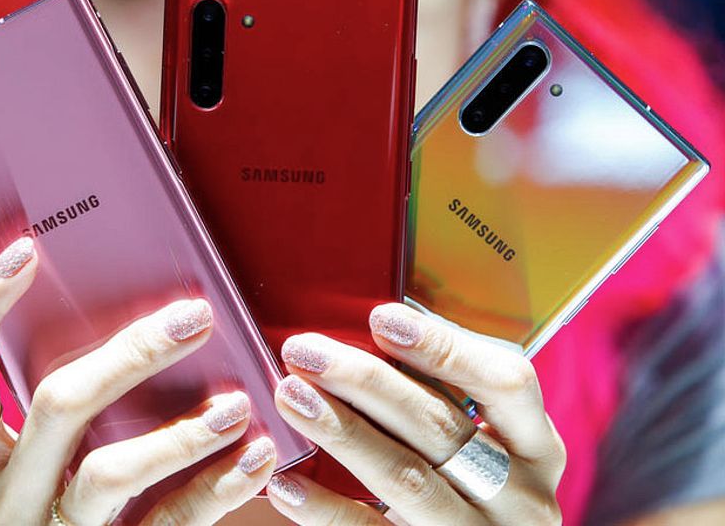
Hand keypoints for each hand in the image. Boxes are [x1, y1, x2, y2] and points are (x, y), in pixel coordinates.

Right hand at [0, 237, 276, 524]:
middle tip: (194, 316)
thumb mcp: (51, 457)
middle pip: (56, 404)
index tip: (26, 248)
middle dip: (130, 353)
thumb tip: (153, 315)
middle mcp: (6, 496)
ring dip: (181, 432)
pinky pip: (167, 524)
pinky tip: (257, 456)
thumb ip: (76, 402)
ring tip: (237, 404)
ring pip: (109, 473)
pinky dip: (218, 487)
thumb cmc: (71, 503)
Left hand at [267, 303, 564, 524]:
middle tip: (305, 352)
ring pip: (406, 478)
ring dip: (342, 431)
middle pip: (440, 426)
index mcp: (538, 447)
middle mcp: (521, 495)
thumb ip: (446, 397)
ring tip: (291, 397)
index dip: (444, 346)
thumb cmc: (471, 489)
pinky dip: (326, 507)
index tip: (381, 319)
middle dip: (366, 381)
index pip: (507, 382)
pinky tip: (286, 481)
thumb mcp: (484, 445)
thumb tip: (374, 330)